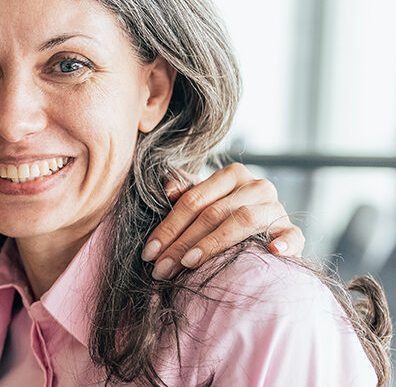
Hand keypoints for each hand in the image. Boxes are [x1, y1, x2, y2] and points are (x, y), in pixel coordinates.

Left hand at [142, 162, 303, 279]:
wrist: (262, 229)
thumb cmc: (221, 214)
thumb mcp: (200, 199)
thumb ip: (182, 189)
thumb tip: (169, 191)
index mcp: (232, 175)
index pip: (194, 199)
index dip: (168, 226)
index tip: (149, 252)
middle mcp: (257, 186)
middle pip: (214, 213)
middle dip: (183, 242)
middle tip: (162, 268)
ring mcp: (277, 208)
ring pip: (244, 220)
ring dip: (215, 243)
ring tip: (190, 263)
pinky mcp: (292, 230)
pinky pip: (293, 235)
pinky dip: (285, 242)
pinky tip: (273, 252)